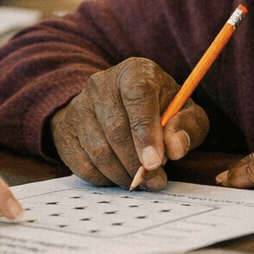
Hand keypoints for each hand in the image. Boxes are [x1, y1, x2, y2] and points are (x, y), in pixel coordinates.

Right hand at [49, 57, 209, 189]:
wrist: (117, 105)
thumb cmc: (157, 109)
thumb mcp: (183, 112)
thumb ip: (187, 126)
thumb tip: (174, 147)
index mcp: (134, 72)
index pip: (137, 96)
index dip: (146, 132)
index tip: (154, 162)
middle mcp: (101, 84)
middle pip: (116, 128)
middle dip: (137, 162)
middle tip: (155, 180)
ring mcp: (79, 106)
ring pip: (99, 150)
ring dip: (122, 173)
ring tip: (140, 180)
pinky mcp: (66, 130)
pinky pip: (83, 163)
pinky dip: (104, 178)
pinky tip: (119, 175)